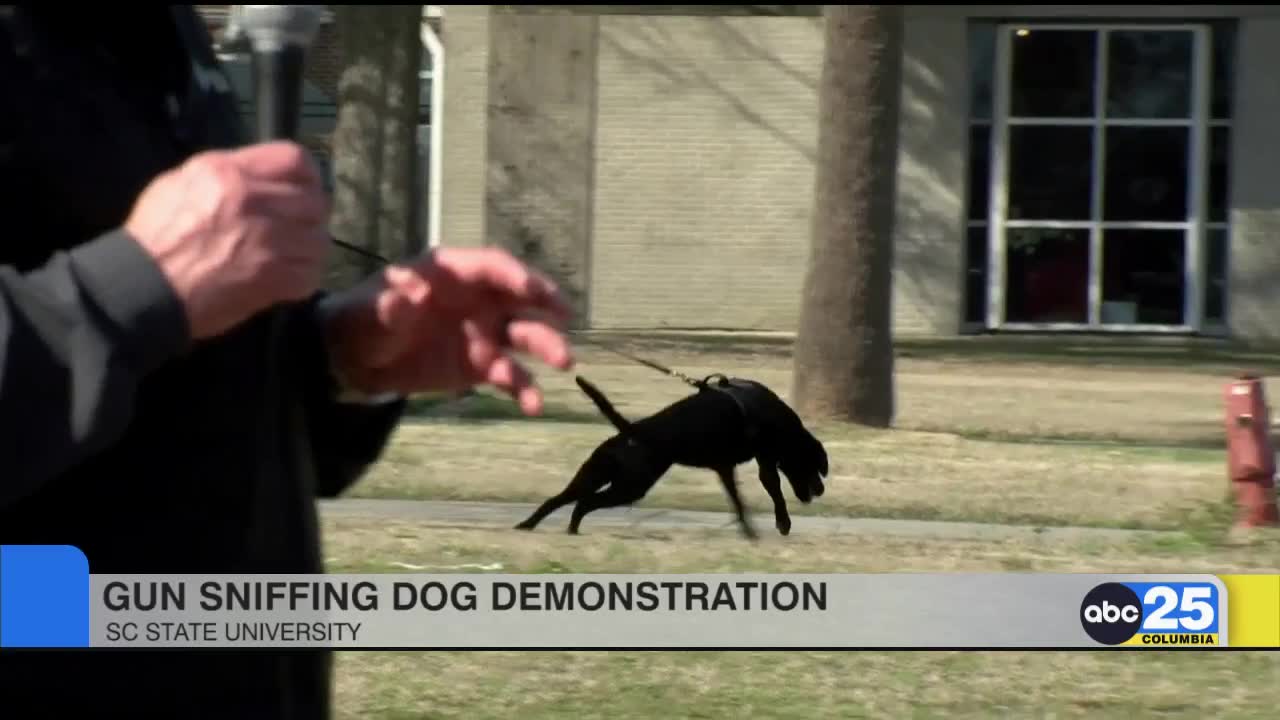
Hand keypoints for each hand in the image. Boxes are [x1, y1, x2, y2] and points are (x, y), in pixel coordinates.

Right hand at [124, 141, 330, 338]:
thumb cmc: (155, 236)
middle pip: (315, 200)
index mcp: (229, 172)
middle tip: (298, 229)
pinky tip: (287, 278)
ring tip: (292, 255)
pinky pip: (310, 273)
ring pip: (318, 239)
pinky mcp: (274, 278)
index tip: (304, 189)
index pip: (294, 159)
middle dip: (310, 216)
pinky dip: (303, 278)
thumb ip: (227, 172)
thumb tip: (260, 174)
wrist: (143, 288)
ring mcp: (268, 241)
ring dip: (308, 249)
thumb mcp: (181, 182)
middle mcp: (253, 200)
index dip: (307, 176)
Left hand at [321, 247, 575, 414]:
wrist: (355, 360)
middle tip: (564, 314)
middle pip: (518, 296)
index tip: (532, 291)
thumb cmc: (363, 319)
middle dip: (545, 303)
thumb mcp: (370, 310)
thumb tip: (409, 296)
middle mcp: (477, 298)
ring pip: (523, 335)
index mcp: (453, 273)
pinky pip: (511, 375)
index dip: (514, 275)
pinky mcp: (482, 365)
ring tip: (564, 362)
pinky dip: (524, 389)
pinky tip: (533, 406)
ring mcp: (484, 332)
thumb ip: (391, 304)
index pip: (491, 267)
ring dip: (546, 345)